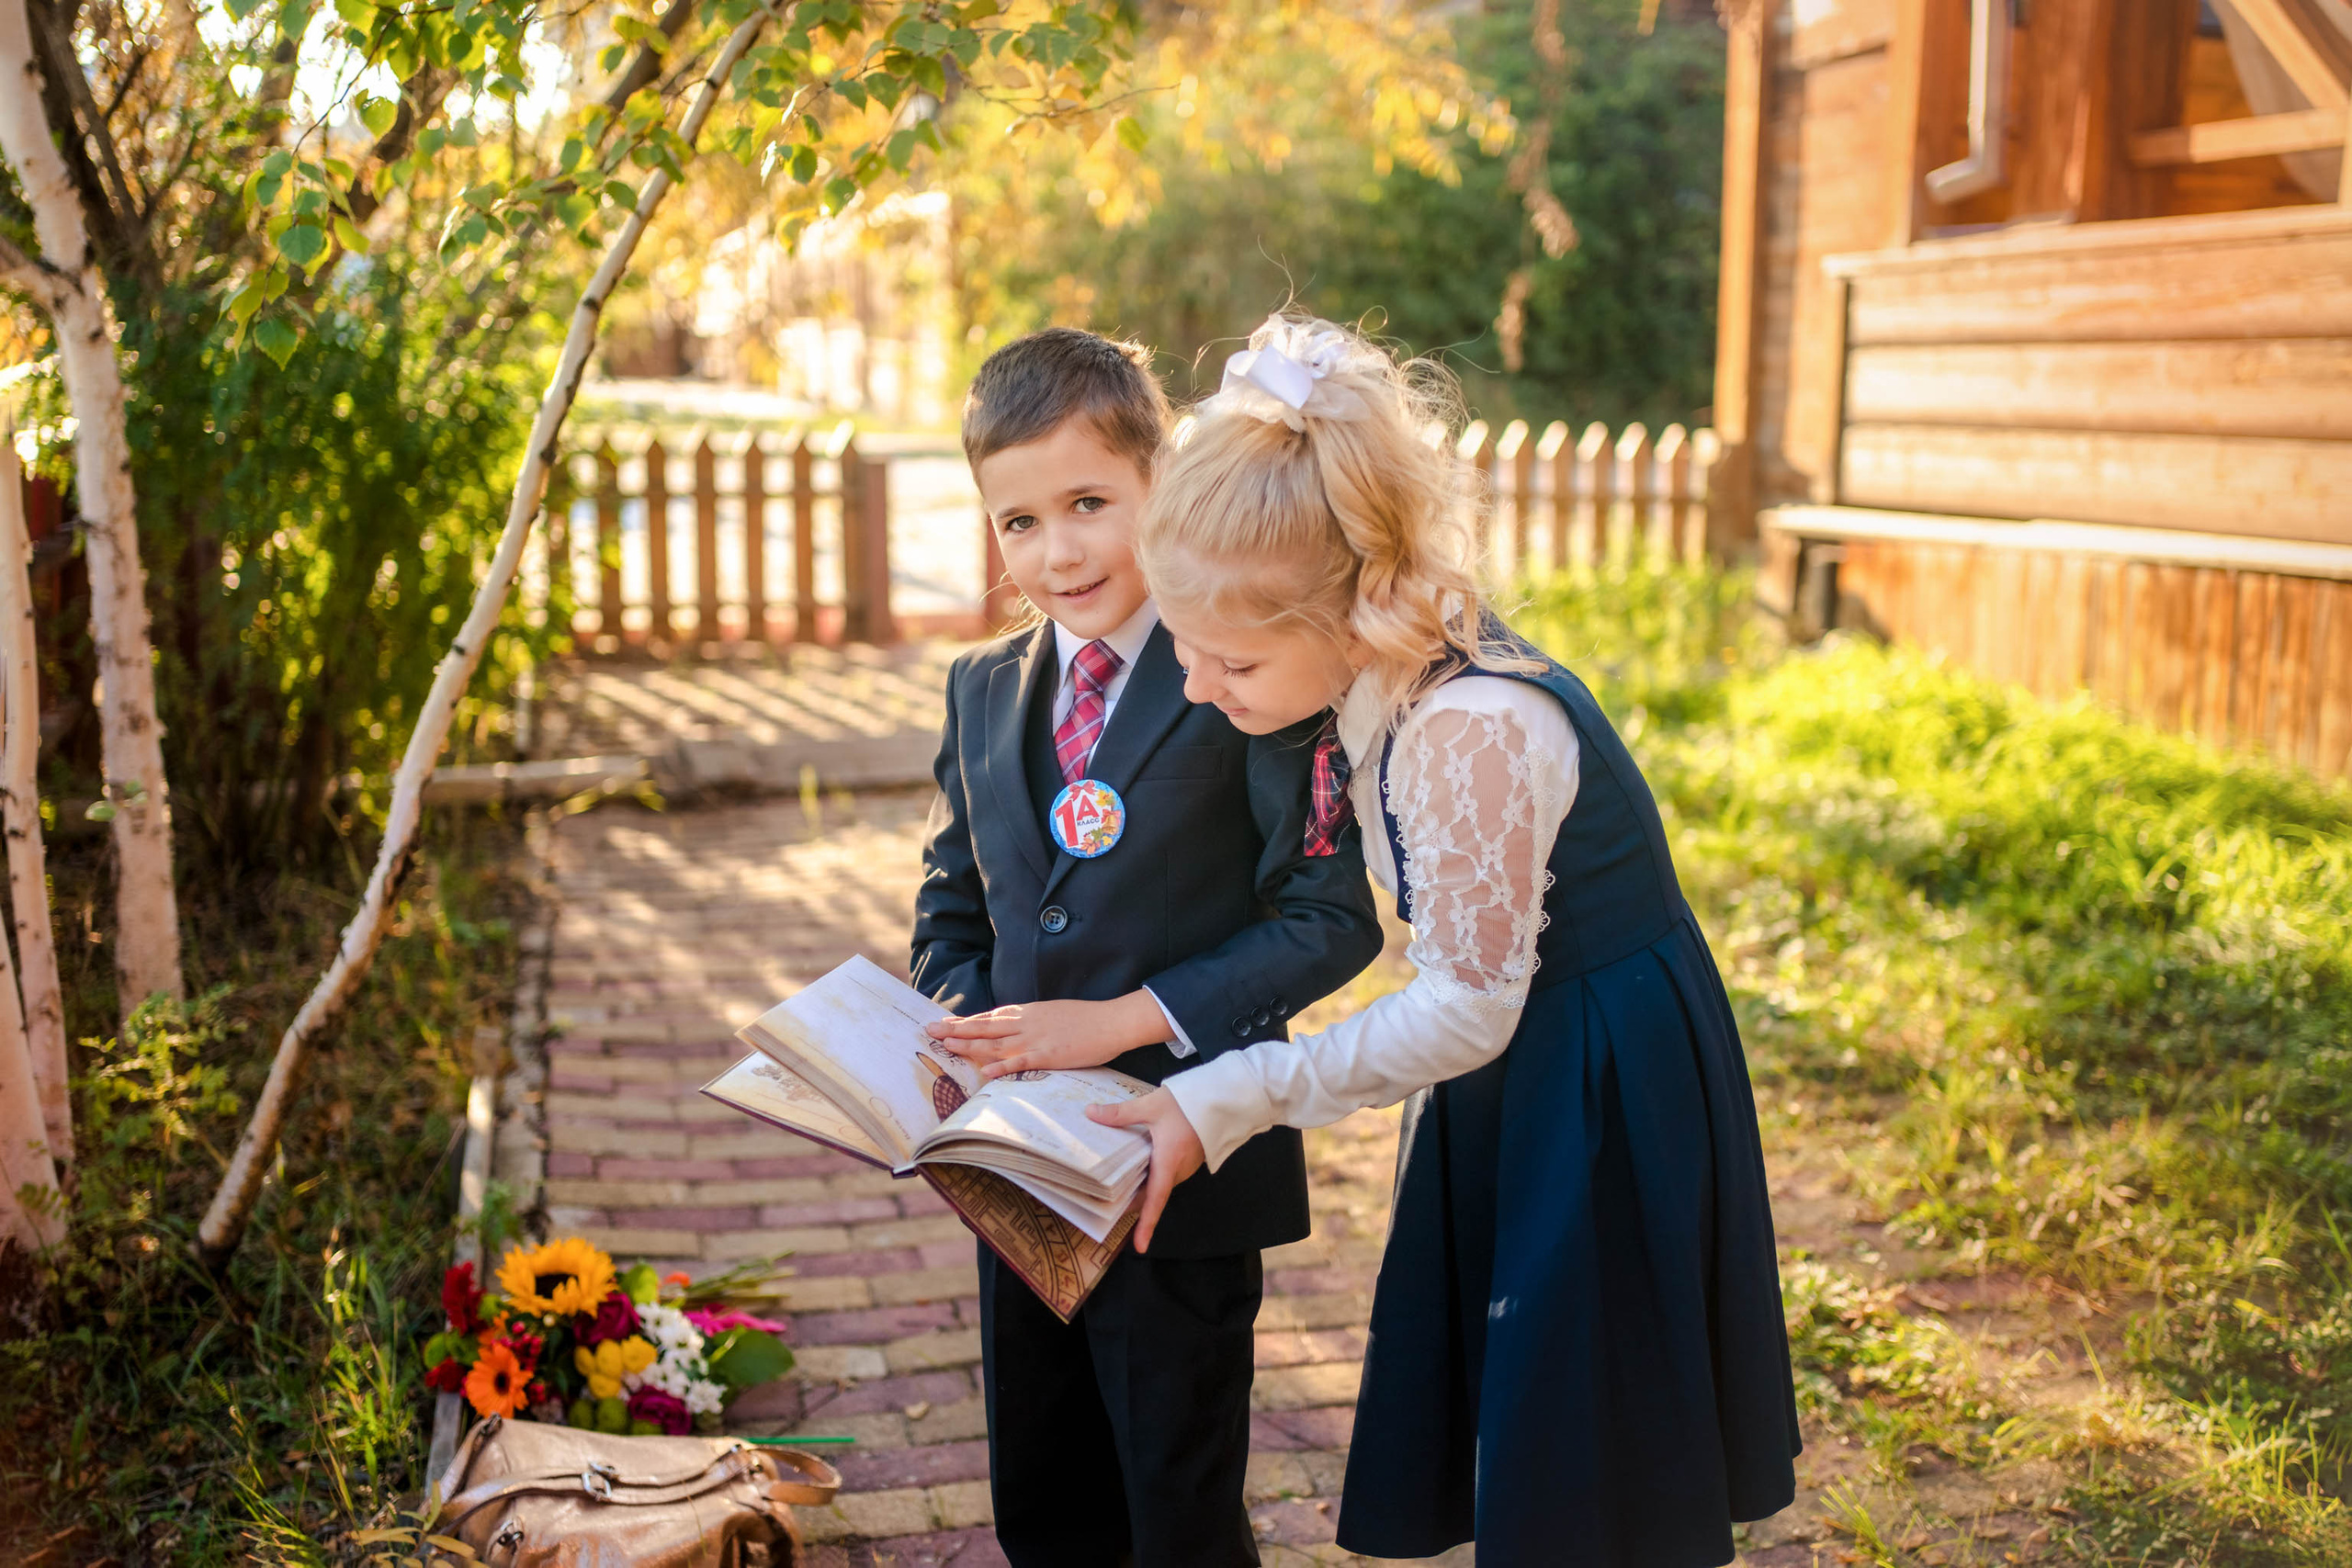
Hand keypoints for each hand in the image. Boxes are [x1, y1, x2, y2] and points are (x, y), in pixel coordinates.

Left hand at [924, 993, 1166, 1079]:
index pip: (990, 1017)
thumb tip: (1017, 1027)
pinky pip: (1021, 1062)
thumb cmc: (1087, 1019)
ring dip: (969, 1045)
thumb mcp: (1055, 1014)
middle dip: (956, 1029)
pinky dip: (1002, 1066)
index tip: (945, 1023)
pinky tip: (985, 1071)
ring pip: (996, 1042)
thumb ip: (1034, 1020)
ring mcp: (1036, 1038)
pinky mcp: (1049, 1055)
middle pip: (985, 1027)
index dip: (966, 1020)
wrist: (1112, 1021)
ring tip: (946, 1046)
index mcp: (1028, 1013)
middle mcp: (1026, 1023)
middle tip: (930, 1031)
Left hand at [1085, 1088, 1205, 1253]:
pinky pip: (1167, 1174)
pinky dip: (1152, 1175)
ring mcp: (1186, 1167)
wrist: (1221, 1098)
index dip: (1147, 1224)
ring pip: (1160, 1184)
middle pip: (1153, 1194)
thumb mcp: (1150, 1106)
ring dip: (1142, 1186)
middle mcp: (1178, 1171)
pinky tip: (1137, 1164)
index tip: (1139, 1246)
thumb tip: (1091, 1113)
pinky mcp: (1189, 1160)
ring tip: (1116, 1185)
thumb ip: (1121, 1113)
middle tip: (1107, 1206)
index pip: (1156, 1200)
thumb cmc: (1187, 1104)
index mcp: (1168, 1162)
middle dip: (1133, 1202)